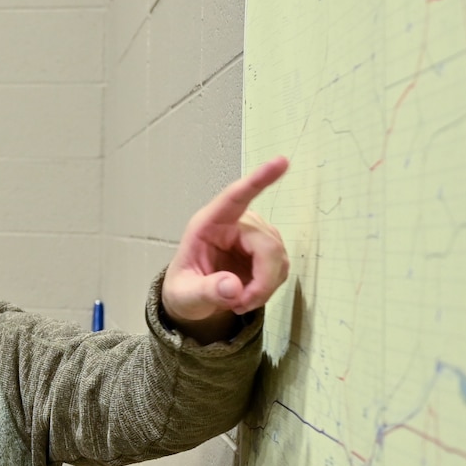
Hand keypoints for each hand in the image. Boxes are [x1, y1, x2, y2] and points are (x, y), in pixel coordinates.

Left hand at [161, 157, 290, 342]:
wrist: (192, 297)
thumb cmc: (184, 288)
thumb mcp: (185, 296)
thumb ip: (205, 291)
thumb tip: (233, 288)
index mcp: (208, 223)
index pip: (235, 198)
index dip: (258, 180)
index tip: (281, 162)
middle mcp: (235, 223)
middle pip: (267, 246)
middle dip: (262, 281)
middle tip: (242, 303)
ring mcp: (254, 234)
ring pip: (278, 258)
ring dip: (264, 286)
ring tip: (238, 300)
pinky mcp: (267, 248)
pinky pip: (281, 267)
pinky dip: (269, 287)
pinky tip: (249, 294)